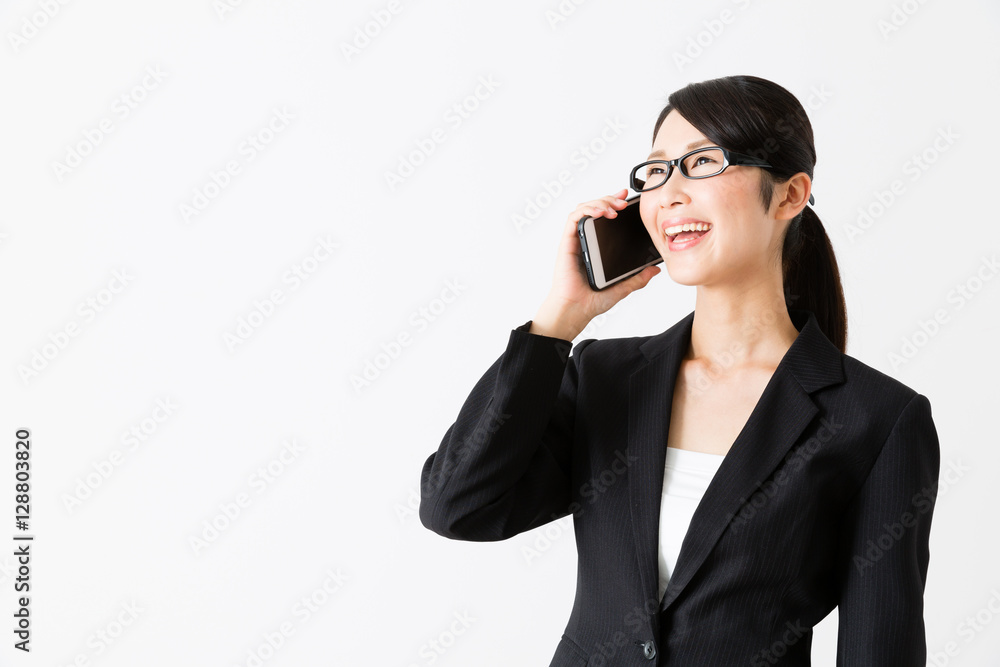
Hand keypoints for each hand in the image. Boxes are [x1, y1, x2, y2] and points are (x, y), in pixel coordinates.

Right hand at [530, 188, 660, 339]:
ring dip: (600, 202)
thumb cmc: (591, 301)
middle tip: (624, 202)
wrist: (576, 310)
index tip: (627, 200)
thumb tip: (654, 270)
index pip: (604, 219)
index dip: (613, 204)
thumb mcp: (622, 288)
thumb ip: (637, 278)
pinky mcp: (568, 242)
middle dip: (610, 200)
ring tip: (614, 208)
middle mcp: (585, 241)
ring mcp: (576, 240)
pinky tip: (600, 212)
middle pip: (594, 209)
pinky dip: (587, 210)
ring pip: (584, 209)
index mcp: (596, 248)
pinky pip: (574, 218)